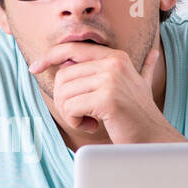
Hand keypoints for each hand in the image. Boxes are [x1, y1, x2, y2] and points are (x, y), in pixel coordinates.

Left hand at [28, 39, 184, 143]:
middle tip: (79, 115)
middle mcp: (113, 63)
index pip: (71, 48)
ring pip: (64, 93)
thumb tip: (154, 51)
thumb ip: (135, 68)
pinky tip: (92, 126)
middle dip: (63, 100)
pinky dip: (75, 121)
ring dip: (70, 113)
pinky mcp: (106, 99)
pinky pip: (70, 108)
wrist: (154, 138)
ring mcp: (110, 79)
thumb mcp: (139, 84)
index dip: (49, 57)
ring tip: (89, 121)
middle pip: (63, 76)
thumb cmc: (140, 116)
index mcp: (115, 57)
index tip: (34, 68)